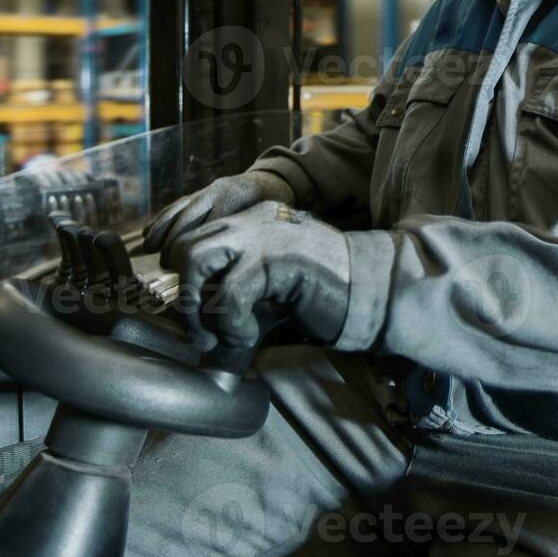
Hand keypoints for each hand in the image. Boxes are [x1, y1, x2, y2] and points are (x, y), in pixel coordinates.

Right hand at [143, 170, 295, 252]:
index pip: (212, 222)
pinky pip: (177, 205)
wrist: (273, 179)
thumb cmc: (276, 206)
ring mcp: (208, 190)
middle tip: (166, 264)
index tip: (191, 267)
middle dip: (175, 240)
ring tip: (148, 247)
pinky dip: (162, 219)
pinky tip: (149, 232)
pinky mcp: (201, 192)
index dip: (200, 245)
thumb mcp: (271, 220)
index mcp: (238, 198)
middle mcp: (219, 191)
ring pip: (179, 209)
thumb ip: (252, 236)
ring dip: (161, 228)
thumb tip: (232, 266)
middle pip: (190, 216)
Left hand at [165, 201, 350, 350]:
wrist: (372, 292)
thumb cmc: (324, 294)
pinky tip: (247, 337)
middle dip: (186, 296)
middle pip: (185, 246)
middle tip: (201, 333)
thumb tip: (201, 330)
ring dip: (198, 308)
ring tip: (218, 336)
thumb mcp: (272, 288)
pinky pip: (229, 293)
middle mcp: (254, 220)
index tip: (198, 318)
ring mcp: (264, 235)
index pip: (194, 238)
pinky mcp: (276, 259)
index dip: (186, 281)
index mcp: (254, 220)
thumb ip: (237, 294)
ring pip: (196, 259)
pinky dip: (230, 325)